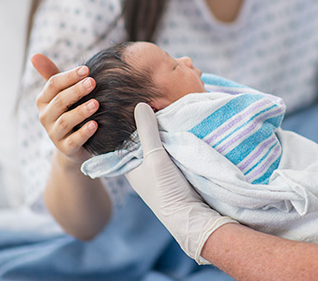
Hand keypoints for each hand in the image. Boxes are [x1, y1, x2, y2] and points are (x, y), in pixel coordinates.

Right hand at [31, 53, 97, 166]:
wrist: (74, 145)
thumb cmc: (69, 111)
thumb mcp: (61, 93)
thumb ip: (52, 75)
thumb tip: (35, 55)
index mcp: (44, 101)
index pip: (53, 85)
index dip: (69, 76)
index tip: (87, 69)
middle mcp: (46, 117)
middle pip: (59, 101)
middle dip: (76, 90)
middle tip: (93, 82)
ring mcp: (54, 134)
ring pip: (65, 121)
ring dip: (81, 111)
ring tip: (96, 103)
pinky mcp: (66, 148)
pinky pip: (74, 140)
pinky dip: (84, 132)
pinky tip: (95, 124)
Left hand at [125, 103, 236, 263]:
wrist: (191, 215)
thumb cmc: (165, 189)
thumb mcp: (154, 157)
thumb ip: (146, 131)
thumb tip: (140, 104)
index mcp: (129, 166)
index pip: (126, 139)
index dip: (131, 122)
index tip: (137, 102)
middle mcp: (141, 167)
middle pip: (144, 140)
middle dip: (149, 125)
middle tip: (156, 102)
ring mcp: (158, 169)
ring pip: (159, 144)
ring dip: (164, 132)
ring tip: (168, 110)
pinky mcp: (174, 171)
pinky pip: (171, 150)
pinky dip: (174, 140)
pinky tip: (180, 127)